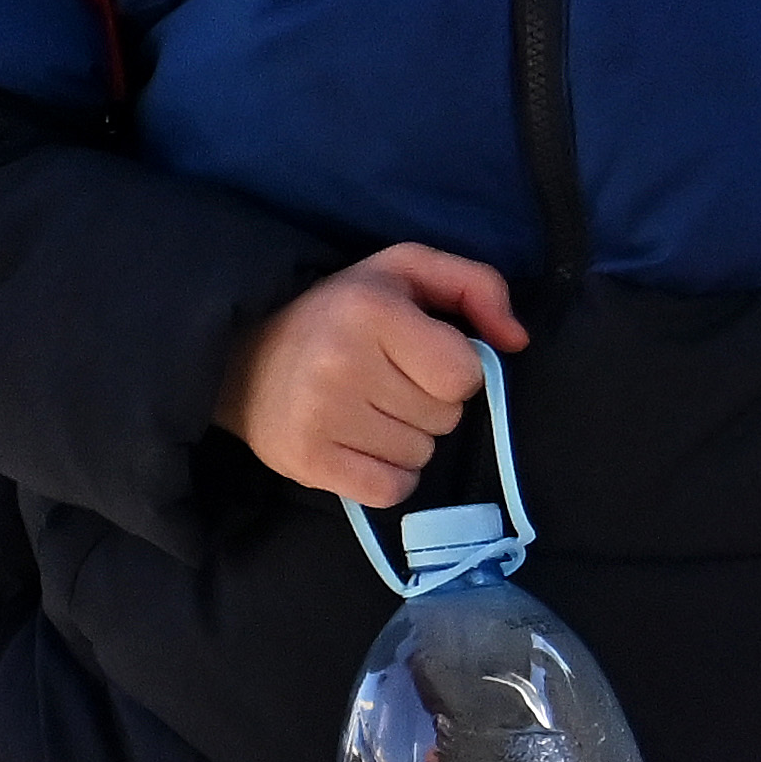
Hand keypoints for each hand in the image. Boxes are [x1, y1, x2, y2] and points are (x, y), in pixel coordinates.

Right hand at [225, 245, 527, 502]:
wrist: (242, 357)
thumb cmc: (341, 310)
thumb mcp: (408, 271)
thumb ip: (479, 287)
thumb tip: (517, 340)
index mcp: (371, 311)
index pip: (463, 374)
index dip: (456, 370)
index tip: (425, 358)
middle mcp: (341, 365)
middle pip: (445, 418)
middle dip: (432, 403)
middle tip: (391, 383)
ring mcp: (318, 419)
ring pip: (421, 454)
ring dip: (411, 438)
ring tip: (373, 410)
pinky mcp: (305, 463)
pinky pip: (390, 490)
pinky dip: (391, 475)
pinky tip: (367, 445)